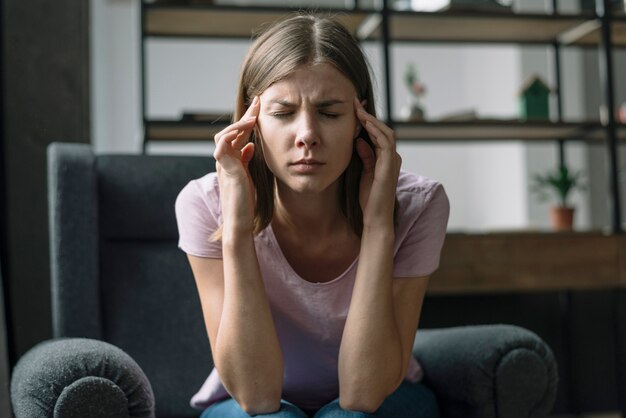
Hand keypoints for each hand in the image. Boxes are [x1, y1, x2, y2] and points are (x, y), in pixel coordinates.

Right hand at [213, 96, 259, 232]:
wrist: (240, 221)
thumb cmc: (245, 202)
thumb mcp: (249, 176)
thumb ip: (246, 161)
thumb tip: (249, 146)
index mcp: (232, 160)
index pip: (239, 135)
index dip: (248, 120)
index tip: (260, 107)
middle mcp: (225, 160)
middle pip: (231, 131)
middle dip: (245, 116)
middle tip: (258, 103)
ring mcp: (223, 165)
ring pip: (223, 135)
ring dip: (238, 124)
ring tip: (253, 118)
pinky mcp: (225, 171)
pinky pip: (221, 147)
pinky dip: (230, 137)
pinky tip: (244, 133)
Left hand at [354, 98, 401, 228]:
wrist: (376, 217)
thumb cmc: (369, 198)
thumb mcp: (363, 172)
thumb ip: (364, 155)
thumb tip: (358, 140)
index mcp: (386, 159)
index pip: (378, 134)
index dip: (367, 120)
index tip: (355, 109)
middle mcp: (392, 157)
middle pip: (383, 129)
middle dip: (369, 115)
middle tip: (355, 103)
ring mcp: (393, 161)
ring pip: (385, 132)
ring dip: (371, 120)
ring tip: (358, 109)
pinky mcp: (390, 165)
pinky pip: (385, 142)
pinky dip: (375, 131)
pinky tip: (364, 123)